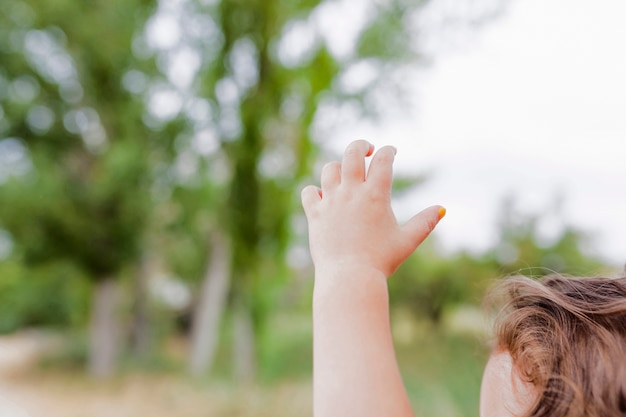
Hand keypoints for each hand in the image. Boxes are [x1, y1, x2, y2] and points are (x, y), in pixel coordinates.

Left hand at [301, 140, 444, 277]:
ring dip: (338, 167)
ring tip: (346, 174)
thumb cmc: (381, 262)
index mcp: (376, 195)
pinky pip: (309, 192)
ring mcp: (330, 201)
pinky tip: (323, 196)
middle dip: (361, 145)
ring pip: (329, 169)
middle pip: (352, 153)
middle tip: (368, 149)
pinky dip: (315, 191)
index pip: (383, 160)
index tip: (391, 152)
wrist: (349, 278)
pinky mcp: (314, 214)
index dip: (389, 151)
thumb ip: (424, 223)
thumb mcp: (407, 241)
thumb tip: (441, 209)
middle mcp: (351, 192)